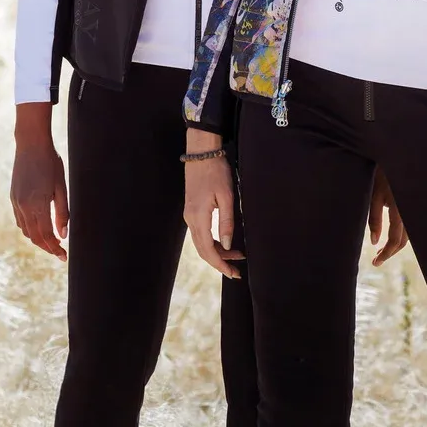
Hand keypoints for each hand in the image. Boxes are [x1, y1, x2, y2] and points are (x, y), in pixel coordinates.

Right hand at [11, 102, 68, 261]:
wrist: (30, 145)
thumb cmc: (51, 163)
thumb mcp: (61, 187)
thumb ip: (62, 212)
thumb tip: (64, 234)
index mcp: (37, 205)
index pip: (46, 235)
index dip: (55, 248)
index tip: (64, 256)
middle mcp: (23, 207)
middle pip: (35, 236)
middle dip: (47, 247)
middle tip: (60, 252)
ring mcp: (16, 202)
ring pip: (26, 230)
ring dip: (38, 239)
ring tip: (51, 242)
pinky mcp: (13, 198)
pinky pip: (20, 220)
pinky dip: (29, 228)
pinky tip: (39, 227)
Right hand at [183, 131, 244, 278]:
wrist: (202, 154)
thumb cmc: (216, 172)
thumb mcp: (227, 197)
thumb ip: (227, 222)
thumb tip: (229, 245)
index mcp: (198, 217)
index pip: (208, 250)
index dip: (220, 264)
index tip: (233, 273)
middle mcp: (190, 219)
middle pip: (203, 250)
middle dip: (219, 262)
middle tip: (236, 270)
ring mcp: (189, 215)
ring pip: (201, 242)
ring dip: (217, 251)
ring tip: (236, 255)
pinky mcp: (192, 210)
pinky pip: (200, 233)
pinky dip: (212, 241)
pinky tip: (225, 242)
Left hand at [369, 167, 407, 265]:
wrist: (396, 154)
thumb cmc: (380, 172)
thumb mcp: (373, 194)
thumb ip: (374, 218)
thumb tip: (375, 242)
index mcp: (400, 209)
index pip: (395, 240)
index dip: (386, 253)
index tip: (375, 262)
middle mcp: (411, 210)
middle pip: (404, 240)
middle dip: (390, 252)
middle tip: (377, 259)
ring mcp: (414, 206)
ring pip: (409, 233)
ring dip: (396, 243)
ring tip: (381, 249)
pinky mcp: (413, 203)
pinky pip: (410, 223)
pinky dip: (402, 232)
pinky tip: (392, 233)